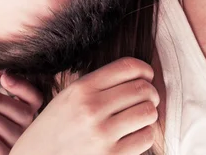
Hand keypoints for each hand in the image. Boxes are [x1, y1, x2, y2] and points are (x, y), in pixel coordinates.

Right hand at [10, 58, 159, 154]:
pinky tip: (135, 134)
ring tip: (140, 117)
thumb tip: (137, 75)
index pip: (128, 67)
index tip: (147, 76)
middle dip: (151, 92)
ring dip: (149, 113)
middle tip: (148, 98)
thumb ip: (97, 85)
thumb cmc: (55, 128)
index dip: (144, 69)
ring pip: (147, 112)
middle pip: (142, 89)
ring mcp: (102, 134)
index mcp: (82, 88)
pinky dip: (145, 134)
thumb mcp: (68, 97)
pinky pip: (145, 138)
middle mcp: (92, 108)